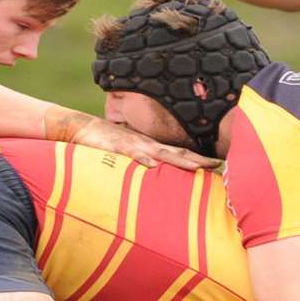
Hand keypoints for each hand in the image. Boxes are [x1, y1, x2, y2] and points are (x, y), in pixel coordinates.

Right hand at [70, 117, 219, 169]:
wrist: (82, 127)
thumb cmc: (106, 142)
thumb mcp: (128, 151)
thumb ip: (142, 160)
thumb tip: (157, 173)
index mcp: (150, 146)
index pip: (178, 152)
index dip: (198, 158)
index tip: (217, 164)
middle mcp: (146, 144)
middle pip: (176, 152)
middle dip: (197, 160)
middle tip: (217, 165)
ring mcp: (132, 144)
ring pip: (159, 152)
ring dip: (178, 159)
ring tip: (195, 167)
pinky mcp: (116, 147)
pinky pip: (130, 153)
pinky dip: (142, 158)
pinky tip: (152, 165)